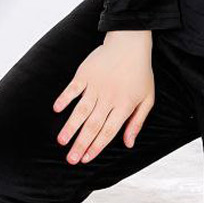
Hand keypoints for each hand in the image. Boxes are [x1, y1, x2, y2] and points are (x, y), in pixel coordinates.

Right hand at [52, 31, 154, 163]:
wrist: (130, 43)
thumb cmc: (140, 72)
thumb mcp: (147, 98)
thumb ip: (137, 122)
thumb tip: (129, 144)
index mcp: (124, 106)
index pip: (108, 132)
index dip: (97, 147)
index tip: (86, 159)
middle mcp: (108, 98)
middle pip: (93, 125)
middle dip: (81, 144)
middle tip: (71, 159)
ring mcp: (95, 86)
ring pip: (81, 111)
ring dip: (70, 127)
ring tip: (62, 141)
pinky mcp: (85, 74)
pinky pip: (73, 89)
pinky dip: (64, 98)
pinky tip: (56, 109)